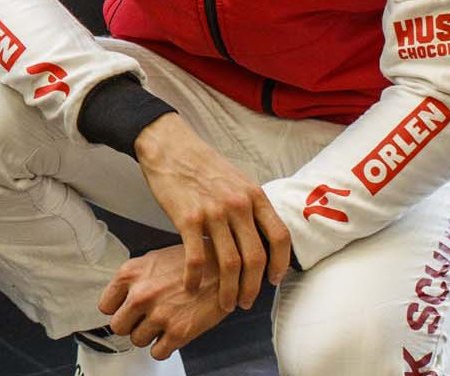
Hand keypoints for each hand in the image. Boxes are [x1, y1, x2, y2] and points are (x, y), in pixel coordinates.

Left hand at [98, 245, 230, 360]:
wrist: (226, 268)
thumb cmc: (192, 263)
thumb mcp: (154, 259)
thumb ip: (135, 279)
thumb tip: (121, 298)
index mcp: (131, 273)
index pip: (105, 306)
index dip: (118, 310)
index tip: (127, 311)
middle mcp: (141, 294)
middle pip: (118, 327)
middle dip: (132, 325)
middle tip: (146, 319)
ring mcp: (159, 314)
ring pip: (137, 341)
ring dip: (149, 336)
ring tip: (164, 322)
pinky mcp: (178, 332)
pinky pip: (157, 353)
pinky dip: (164, 347)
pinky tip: (173, 333)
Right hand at [132, 113, 290, 311]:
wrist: (169, 146)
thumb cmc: (202, 164)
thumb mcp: (237, 180)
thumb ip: (250, 206)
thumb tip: (259, 236)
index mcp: (254, 196)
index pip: (279, 237)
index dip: (280, 264)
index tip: (273, 280)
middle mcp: (238, 205)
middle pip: (255, 257)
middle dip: (252, 287)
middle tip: (246, 302)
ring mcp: (213, 212)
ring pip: (229, 263)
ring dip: (228, 290)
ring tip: (224, 304)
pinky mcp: (187, 218)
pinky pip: (196, 258)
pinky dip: (195, 278)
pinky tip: (191, 288)